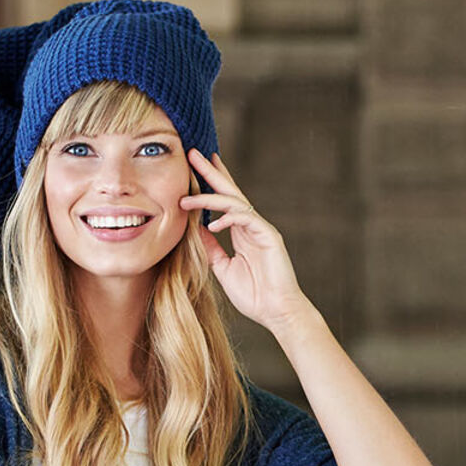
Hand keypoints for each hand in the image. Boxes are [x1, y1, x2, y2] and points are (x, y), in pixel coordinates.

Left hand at [180, 149, 314, 332]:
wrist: (277, 313)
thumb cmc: (255, 295)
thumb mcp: (222, 268)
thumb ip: (211, 247)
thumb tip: (194, 228)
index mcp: (242, 232)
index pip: (224, 201)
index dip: (211, 182)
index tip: (194, 167)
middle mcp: (252, 226)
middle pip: (230, 191)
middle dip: (211, 172)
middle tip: (193, 153)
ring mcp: (261, 229)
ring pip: (234, 202)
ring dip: (209, 197)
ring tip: (187, 197)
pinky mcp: (270, 236)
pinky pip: (246, 219)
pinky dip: (227, 218)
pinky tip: (212, 223)